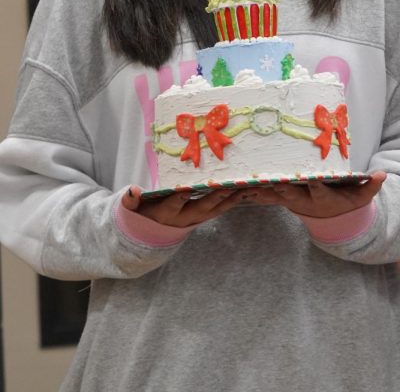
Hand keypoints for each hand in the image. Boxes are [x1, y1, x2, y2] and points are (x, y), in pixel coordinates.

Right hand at [122, 185, 243, 227]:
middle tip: (230, 186)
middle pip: (201, 207)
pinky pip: (221, 210)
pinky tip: (248, 191)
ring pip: (216, 210)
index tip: (189, 188)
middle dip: (216, 197)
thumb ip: (130, 201)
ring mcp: (195, 220)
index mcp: (164, 213)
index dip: (181, 197)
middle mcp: (182, 219)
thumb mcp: (131, 210)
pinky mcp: (203, 218)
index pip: (173, 204)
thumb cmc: (140, 214)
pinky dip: (234, 201)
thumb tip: (133, 190)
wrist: (149, 235)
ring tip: (248, 188)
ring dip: (232, 199)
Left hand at [248, 171, 385, 217]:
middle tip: (273, 180)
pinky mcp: (282, 199)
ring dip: (261, 191)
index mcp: (324, 198)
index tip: (312, 177)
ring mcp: (292, 201)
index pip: (319, 190)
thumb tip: (383, 175)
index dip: (315, 184)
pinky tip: (238, 186)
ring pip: (274, 196)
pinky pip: (265, 196)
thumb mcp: (362, 196)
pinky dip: (253, 192)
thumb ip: (371, 186)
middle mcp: (305, 201)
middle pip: (292, 194)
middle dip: (282, 187)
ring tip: (246, 184)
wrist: (331, 216)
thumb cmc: (348, 201)